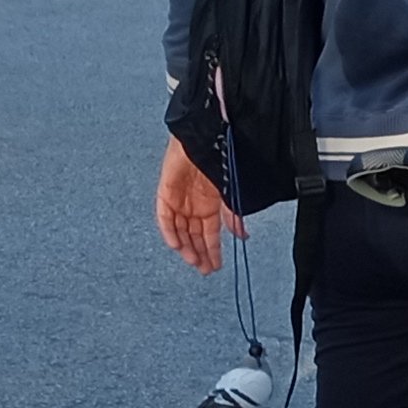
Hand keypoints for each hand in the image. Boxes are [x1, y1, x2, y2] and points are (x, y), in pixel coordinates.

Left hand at [156, 138, 244, 274]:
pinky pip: (164, 216)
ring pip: (179, 230)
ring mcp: (179, 200)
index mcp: (210, 205)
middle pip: (194, 236)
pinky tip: (176, 244)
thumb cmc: (220, 160)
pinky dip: (169, 231)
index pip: (209, 234)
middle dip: (199, 254)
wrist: (205, 137)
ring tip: (193, 260)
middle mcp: (193, 205)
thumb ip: (233, 216)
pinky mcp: (165, 192)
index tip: (216, 266)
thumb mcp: (230, 193)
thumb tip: (242, 236)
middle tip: (204, 270)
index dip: (212, 251)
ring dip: (186, 247)